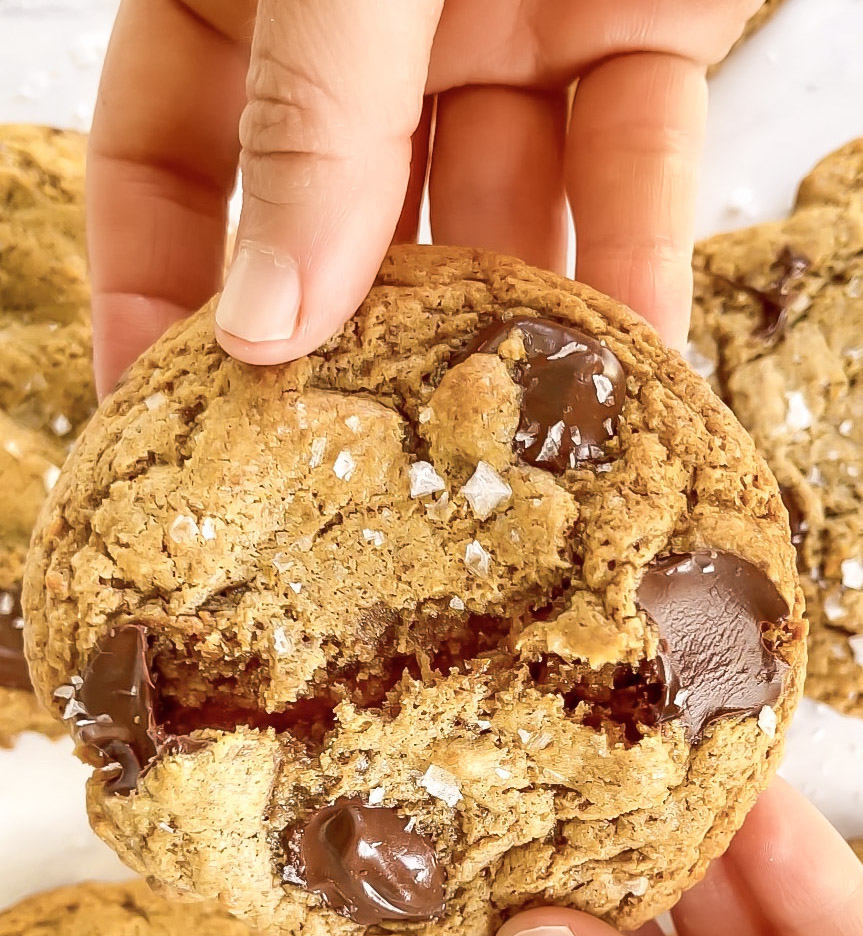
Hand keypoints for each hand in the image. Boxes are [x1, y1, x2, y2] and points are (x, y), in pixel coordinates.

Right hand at [88, 0, 761, 393]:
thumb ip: (311, 117)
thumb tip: (263, 322)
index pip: (165, 154)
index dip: (153, 286)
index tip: (160, 415)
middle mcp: (368, 18)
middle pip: (338, 215)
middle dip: (352, 342)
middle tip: (355, 473)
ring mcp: (503, 22)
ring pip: (497, 211)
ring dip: (512, 330)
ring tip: (509, 458)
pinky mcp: (637, 20)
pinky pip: (631, 164)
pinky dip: (640, 262)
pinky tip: (637, 371)